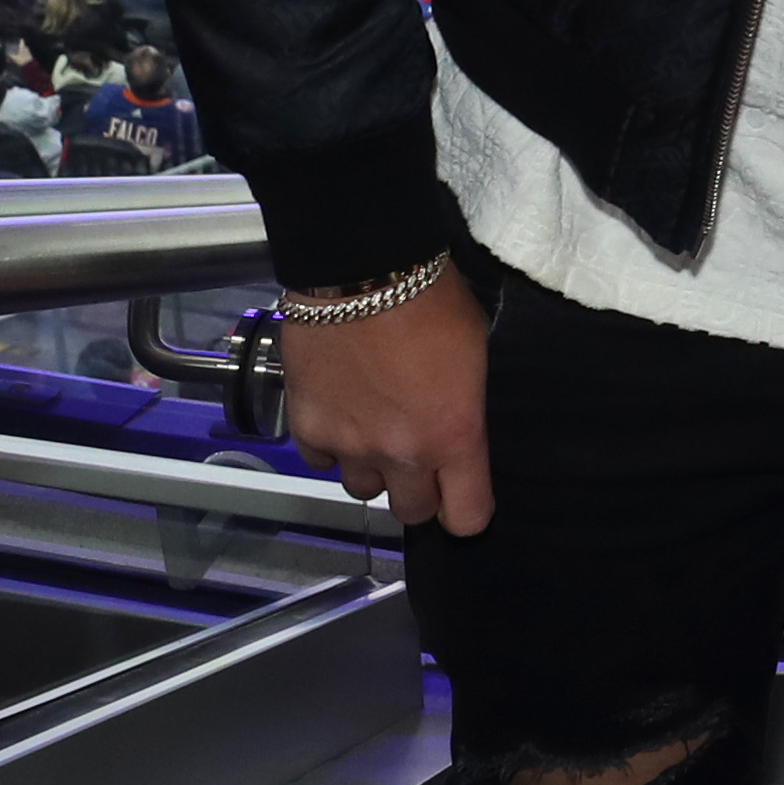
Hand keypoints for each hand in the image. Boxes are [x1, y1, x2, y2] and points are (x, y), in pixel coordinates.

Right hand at [278, 272, 493, 537]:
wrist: (360, 268)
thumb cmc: (430, 298)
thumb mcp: (475, 352)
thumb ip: (464, 405)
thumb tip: (456, 426)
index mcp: (454, 436)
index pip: (467, 516)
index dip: (466, 510)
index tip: (462, 496)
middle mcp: (401, 454)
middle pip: (410, 511)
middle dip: (417, 489)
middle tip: (416, 453)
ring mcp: (349, 444)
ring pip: (362, 488)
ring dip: (371, 466)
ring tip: (374, 426)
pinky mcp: (308, 428)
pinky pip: (321, 460)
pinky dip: (330, 444)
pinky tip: (340, 411)